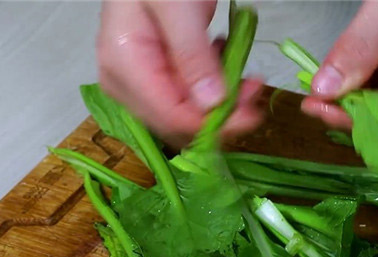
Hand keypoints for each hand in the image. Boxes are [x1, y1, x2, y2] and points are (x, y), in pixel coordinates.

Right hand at [96, 0, 262, 148]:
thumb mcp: (177, 8)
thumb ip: (193, 55)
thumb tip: (212, 103)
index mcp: (124, 67)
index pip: (172, 117)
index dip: (215, 123)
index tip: (253, 113)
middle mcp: (126, 84)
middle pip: (179, 124)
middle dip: (222, 115)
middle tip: (253, 88)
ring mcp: (139, 83)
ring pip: (188, 117)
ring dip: (223, 102)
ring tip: (246, 75)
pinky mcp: (155, 79)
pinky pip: (189, 100)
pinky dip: (214, 88)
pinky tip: (225, 60)